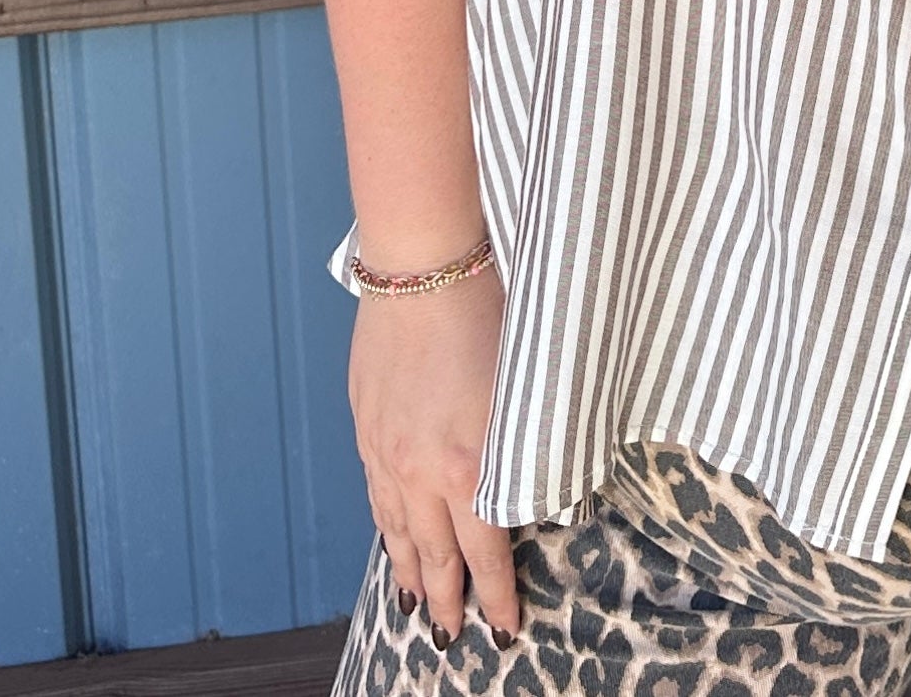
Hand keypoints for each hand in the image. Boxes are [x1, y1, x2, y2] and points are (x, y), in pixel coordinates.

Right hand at [349, 265, 521, 643]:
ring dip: (411, 576)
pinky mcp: (369, 430)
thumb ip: (529, 447)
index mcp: (470, 465)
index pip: (486, 553)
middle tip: (453, 641)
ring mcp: (388, 452)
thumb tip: (542, 489)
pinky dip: (386, 531)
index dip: (497, 596)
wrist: (424, 269)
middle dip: (448, 603)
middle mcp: (422, 471)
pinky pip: (377, 498)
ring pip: (398, 534)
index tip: (507, 629)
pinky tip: (393, 544)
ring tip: (418, 610)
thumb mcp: (528, 387)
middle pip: (435, 556)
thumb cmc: (488, 313)